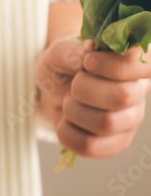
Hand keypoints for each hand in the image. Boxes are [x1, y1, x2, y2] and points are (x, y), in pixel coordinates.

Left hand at [37, 35, 150, 158]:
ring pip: (106, 123)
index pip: (145, 62)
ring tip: (69, 101)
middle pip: (122, 96)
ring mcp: (130, 121)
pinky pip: (90, 146)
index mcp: (133, 63)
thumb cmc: (64, 64)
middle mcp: (139, 92)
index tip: (88, 61)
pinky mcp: (116, 143)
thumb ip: (74, 49)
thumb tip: (90, 51)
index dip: (113, 64)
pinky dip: (67, 132)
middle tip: (74, 83)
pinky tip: (66, 121)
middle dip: (84, 88)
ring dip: (74, 110)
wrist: (53, 88)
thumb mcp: (61, 50)